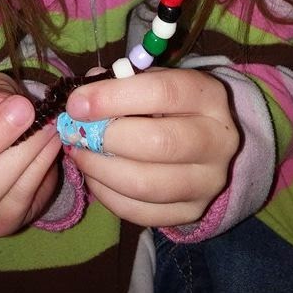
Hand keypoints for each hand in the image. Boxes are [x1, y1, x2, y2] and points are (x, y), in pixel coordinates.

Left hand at [65, 68, 239, 226]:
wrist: (204, 139)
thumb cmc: (168, 102)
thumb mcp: (152, 80)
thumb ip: (120, 82)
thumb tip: (83, 99)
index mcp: (209, 96)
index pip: (163, 92)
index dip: (113, 97)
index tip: (76, 104)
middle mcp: (218, 141)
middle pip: (158, 143)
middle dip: (106, 137)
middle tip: (75, 131)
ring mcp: (208, 181)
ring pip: (145, 184)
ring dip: (100, 168)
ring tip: (79, 152)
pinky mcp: (192, 212)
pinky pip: (140, 212)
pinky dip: (107, 194)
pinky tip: (94, 175)